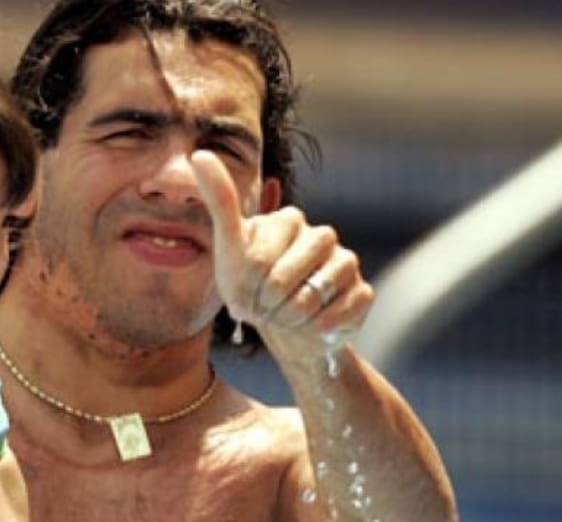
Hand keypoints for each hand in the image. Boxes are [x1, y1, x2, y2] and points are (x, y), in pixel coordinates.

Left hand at [191, 150, 373, 359]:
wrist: (284, 326)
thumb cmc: (251, 284)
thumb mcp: (229, 247)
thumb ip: (219, 200)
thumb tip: (199, 153)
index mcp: (289, 220)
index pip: (256, 262)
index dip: (244, 289)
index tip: (243, 296)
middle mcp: (322, 236)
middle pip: (282, 281)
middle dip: (265, 306)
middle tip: (263, 310)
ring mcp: (346, 262)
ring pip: (312, 297)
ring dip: (289, 319)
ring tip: (284, 317)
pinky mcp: (362, 291)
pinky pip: (339, 314)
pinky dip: (318, 328)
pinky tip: (311, 326)